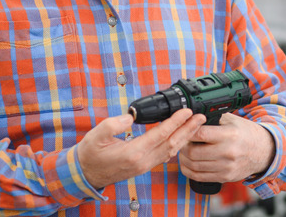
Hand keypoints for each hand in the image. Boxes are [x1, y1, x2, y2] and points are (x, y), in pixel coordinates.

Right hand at [77, 109, 205, 189]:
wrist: (85, 174)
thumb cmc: (90, 154)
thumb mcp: (96, 135)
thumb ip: (113, 124)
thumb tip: (130, 117)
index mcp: (133, 152)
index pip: (160, 134)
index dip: (175, 122)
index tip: (186, 112)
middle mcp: (142, 161)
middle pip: (172, 143)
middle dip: (188, 129)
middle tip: (200, 117)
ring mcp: (144, 166)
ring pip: (171, 151)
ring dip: (185, 137)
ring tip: (196, 125)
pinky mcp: (144, 167)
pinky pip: (165, 156)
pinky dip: (176, 145)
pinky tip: (181, 138)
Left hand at [178, 113, 274, 183]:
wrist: (264, 151)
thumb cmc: (245, 133)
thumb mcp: (232, 120)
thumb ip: (212, 117)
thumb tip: (191, 115)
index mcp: (229, 135)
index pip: (200, 134)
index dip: (187, 131)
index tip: (183, 128)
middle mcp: (228, 152)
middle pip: (194, 152)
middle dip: (183, 146)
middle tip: (181, 140)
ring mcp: (226, 167)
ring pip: (194, 166)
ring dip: (184, 158)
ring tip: (183, 151)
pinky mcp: (225, 177)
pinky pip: (200, 177)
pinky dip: (189, 170)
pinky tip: (187, 163)